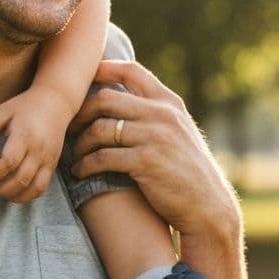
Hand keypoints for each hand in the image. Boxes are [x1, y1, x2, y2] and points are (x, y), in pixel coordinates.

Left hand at [0, 88, 74, 202]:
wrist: (55, 102)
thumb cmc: (25, 106)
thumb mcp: (3, 111)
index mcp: (24, 136)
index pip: (9, 163)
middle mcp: (38, 150)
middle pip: (21, 180)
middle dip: (0, 190)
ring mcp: (48, 159)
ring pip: (33, 188)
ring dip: (14, 197)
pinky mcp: (53, 164)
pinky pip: (42, 187)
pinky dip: (28, 195)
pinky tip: (13, 193)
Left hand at [69, 61, 239, 242]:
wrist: (208, 208)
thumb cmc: (187, 171)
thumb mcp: (178, 131)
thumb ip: (154, 112)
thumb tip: (118, 96)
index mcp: (169, 103)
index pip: (131, 71)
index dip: (103, 69)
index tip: (82, 80)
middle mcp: (162, 114)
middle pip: (106, 98)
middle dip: (81, 111)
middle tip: (70, 126)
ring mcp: (155, 137)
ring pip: (100, 128)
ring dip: (81, 142)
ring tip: (75, 154)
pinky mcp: (146, 162)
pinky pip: (103, 157)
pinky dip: (86, 164)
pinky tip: (80, 171)